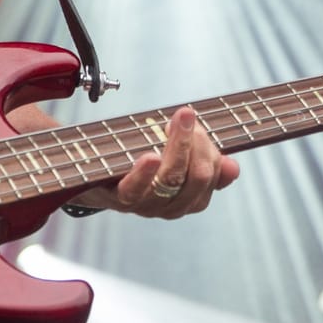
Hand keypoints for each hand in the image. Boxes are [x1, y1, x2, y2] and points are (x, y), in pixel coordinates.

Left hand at [84, 106, 239, 218]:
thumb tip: (233, 168)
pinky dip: (144, 173)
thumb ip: (202, 160)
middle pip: (196, 179)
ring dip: (178, 147)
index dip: (210, 151)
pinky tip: (151, 156)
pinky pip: (135, 190)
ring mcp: (144, 204)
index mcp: (186, 199)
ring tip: (175, 122)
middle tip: (186, 115)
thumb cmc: (135, 161)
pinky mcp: (117, 198)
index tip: (196, 123)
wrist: (89, 177)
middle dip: (197, 144)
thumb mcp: (173, 157)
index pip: (211, 179)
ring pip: (171, 180)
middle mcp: (168, 207)